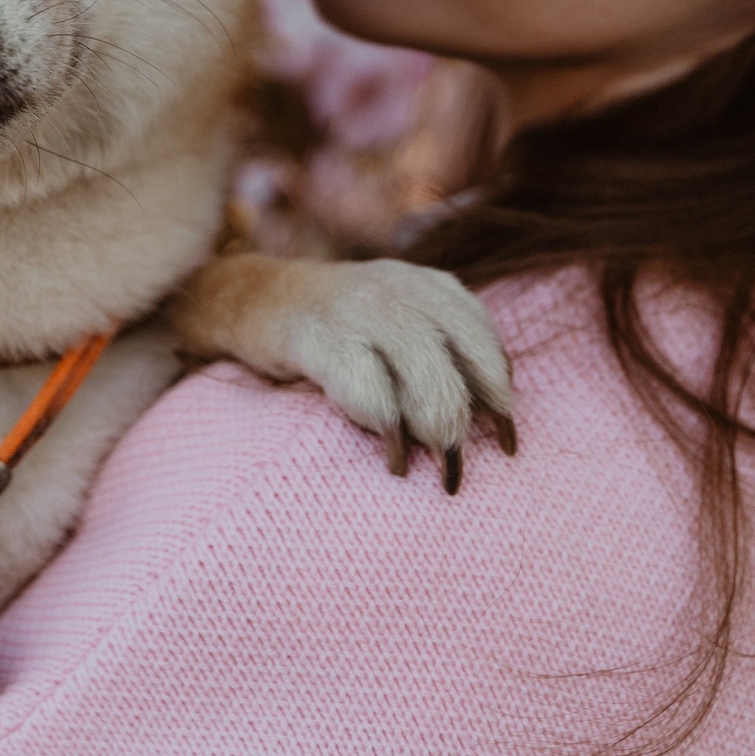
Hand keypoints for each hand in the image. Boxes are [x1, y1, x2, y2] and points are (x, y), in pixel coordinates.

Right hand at [165, 254, 514, 492]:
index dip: (500, 391)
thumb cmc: (334, 328)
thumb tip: (488, 415)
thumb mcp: (395, 321)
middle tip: (466, 465)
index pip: (481, 335)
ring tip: (436, 469)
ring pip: (423, 370)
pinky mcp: (318, 333)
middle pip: (461, 352)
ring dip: (436, 427)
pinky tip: (391, 458)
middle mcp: (399, 289)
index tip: (506, 442)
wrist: (248, 299)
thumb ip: (439, 351)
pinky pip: (369, 386)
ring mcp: (358, 308)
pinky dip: (387, 426)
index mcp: (427, 286)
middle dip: (474, 414)